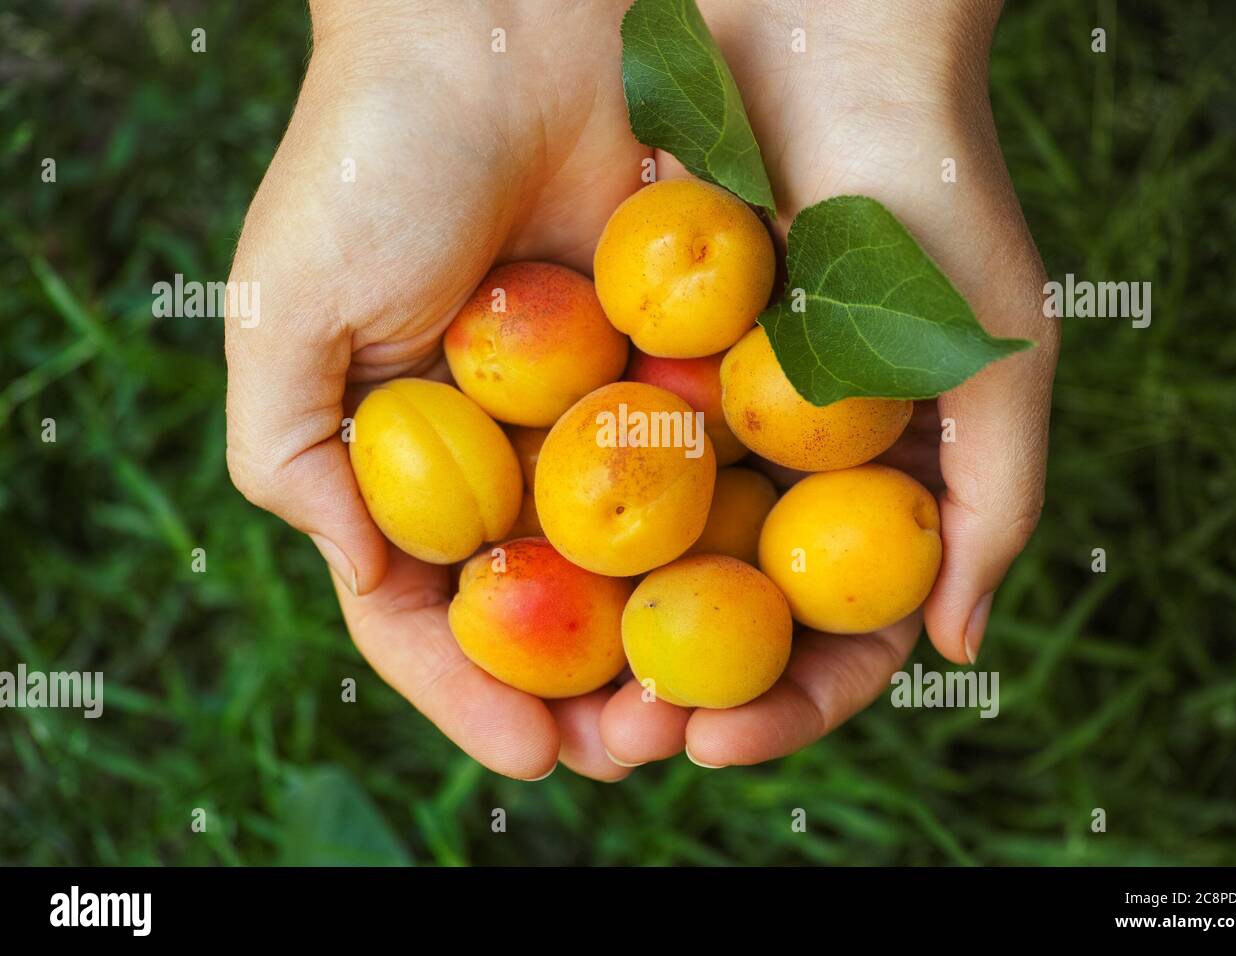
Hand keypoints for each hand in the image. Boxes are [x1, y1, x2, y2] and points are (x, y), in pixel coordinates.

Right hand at [224, 0, 648, 781]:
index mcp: (409, 461)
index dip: (474, 693)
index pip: (436, 611)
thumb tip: (371, 583)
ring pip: (637, 568)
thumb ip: (293, 462)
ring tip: (697, 715)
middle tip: (632, 749)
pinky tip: (756, 604)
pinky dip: (726, 546)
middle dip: (587, 696)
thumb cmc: (373, 161)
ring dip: (666, 650)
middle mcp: (508, 454)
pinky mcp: (682, 368)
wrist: (501, 27)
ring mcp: (600, 417)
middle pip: (550, 612)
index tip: (533, 755)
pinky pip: (709, 477)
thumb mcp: (285, 315)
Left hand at [599, 0, 1058, 767]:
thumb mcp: (995, 358)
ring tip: (543, 700)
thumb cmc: (931, 194)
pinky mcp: (610, 359)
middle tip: (612, 744)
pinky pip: (565, 461)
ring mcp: (686, 421)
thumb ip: (993, 504)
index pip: (826, 638)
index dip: (782, 708)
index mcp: (857, 490)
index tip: (719, 742)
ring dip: (587, 641)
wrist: (821, 38)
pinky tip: (495, 577)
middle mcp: (766, 470)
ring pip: (630, 563)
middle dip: (662, 699)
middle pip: (713, 623)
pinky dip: (535, 526)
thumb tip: (957, 644)